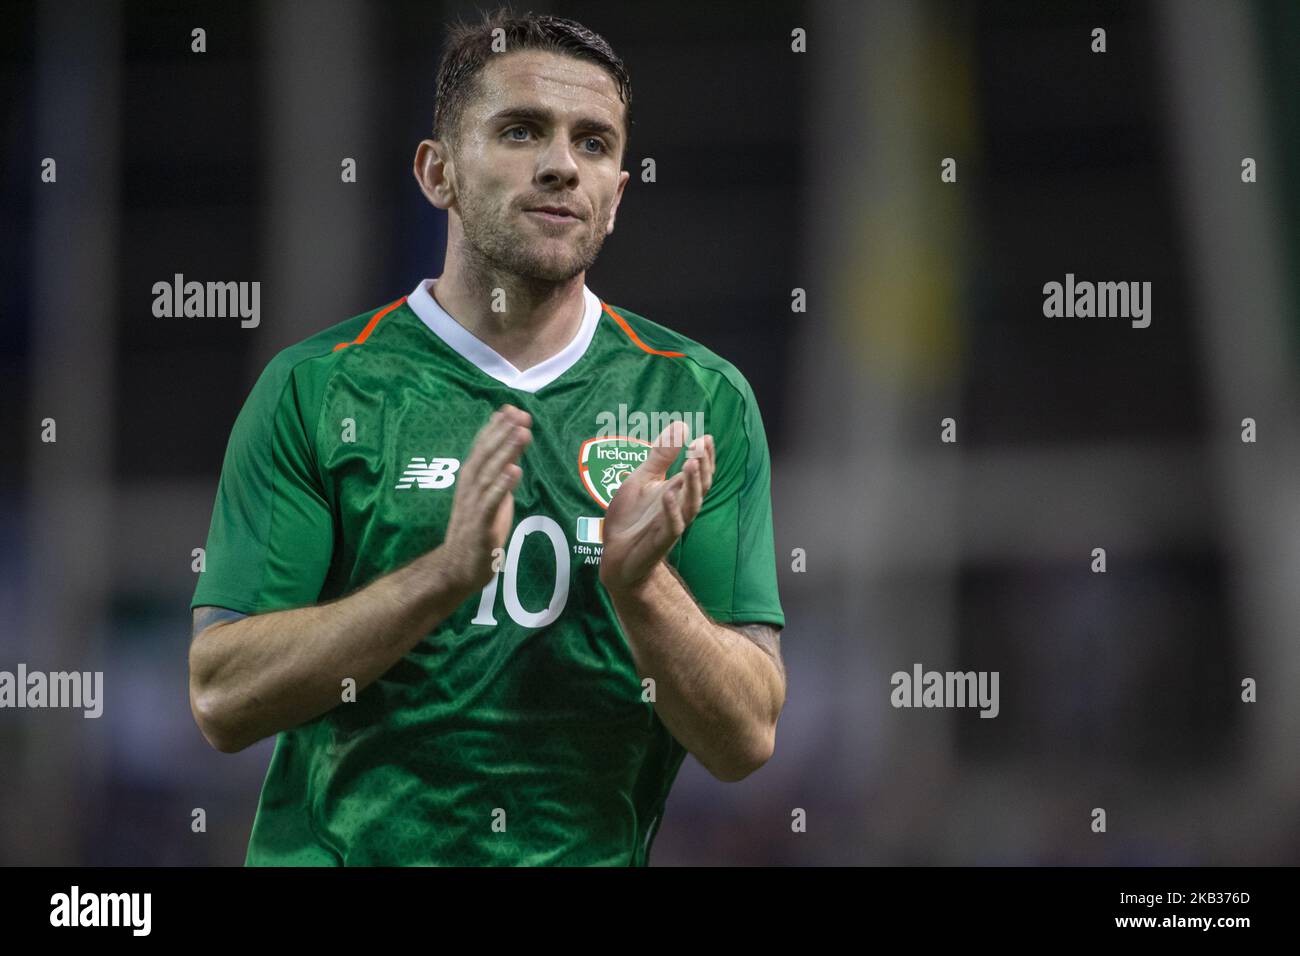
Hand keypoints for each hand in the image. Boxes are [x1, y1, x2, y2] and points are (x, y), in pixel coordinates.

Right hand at [440, 404, 531, 591]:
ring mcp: (473, 506)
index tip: (511, 409)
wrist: (455, 570)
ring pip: (489, 473)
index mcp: (471, 481)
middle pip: (486, 455)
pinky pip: (490, 502)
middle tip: (520, 413)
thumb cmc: (476, 535)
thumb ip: (499, 480)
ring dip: (506, 452)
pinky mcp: (479, 525)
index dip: (496, 428)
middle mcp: (469, 488)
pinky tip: (515, 470)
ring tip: (522, 433)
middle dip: (503, 432)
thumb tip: (513, 458)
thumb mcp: (491, 501)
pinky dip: (502, 485)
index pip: (483, 449)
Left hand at [598, 420, 715, 592]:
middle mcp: (678, 507)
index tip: (706, 436)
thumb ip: (660, 456)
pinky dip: (672, 510)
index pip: (698, 472)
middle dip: (702, 466)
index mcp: (676, 491)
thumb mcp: (642, 479)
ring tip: (690, 463)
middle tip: (700, 445)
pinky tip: (668, 493)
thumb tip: (682, 424)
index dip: (704, 456)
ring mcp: (671, 524)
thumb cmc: (630, 517)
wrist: (615, 555)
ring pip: (691, 505)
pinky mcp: (659, 541)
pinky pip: (672, 527)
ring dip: (693, 485)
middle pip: (700, 486)